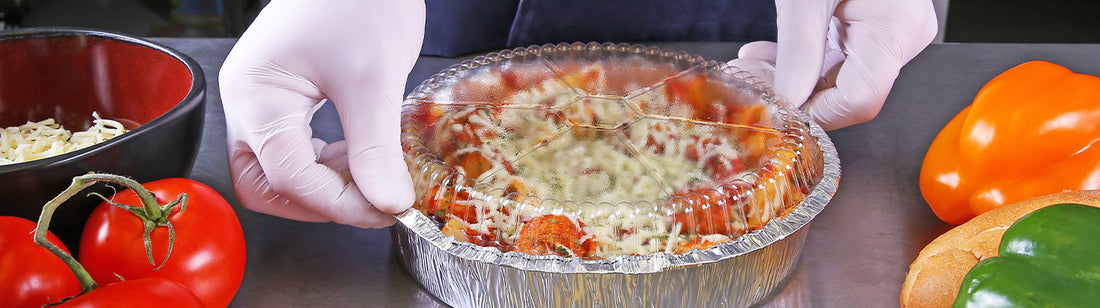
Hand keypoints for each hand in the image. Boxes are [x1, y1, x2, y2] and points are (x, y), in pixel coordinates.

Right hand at [219, 0, 424, 227]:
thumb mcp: (373, 78)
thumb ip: (375, 147)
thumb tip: (386, 202)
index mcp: (256, 95)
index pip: (287, 176)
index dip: (338, 204)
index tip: (383, 211)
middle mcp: (247, 100)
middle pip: (264, 183)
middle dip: (316, 203)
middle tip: (369, 204)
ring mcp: (261, 97)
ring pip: (276, 169)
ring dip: (321, 185)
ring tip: (371, 178)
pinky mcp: (282, 93)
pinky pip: (291, 146)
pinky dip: (323, 162)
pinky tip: (359, 157)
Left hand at [731, 0, 936, 129]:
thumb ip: (797, 49)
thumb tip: (785, 99)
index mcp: (896, 28)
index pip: (860, 100)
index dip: (814, 112)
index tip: (772, 108)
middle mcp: (903, 35)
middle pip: (847, 91)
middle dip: (792, 92)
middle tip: (746, 81)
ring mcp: (891, 31)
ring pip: (838, 77)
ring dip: (790, 77)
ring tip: (748, 64)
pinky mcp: (874, 24)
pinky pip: (839, 57)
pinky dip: (802, 60)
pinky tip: (766, 54)